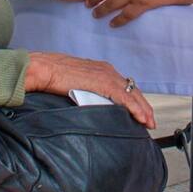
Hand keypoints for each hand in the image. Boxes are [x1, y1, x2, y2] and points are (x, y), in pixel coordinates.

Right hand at [25, 51, 155, 128]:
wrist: (42, 68)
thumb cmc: (52, 74)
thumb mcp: (74, 82)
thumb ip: (86, 90)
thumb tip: (89, 103)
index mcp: (101, 69)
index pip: (124, 86)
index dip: (135, 100)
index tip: (141, 113)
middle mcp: (107, 70)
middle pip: (132, 90)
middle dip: (143, 107)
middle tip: (150, 122)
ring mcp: (105, 75)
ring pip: (132, 94)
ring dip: (142, 110)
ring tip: (148, 123)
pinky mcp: (102, 82)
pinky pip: (124, 97)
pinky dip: (135, 108)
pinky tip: (140, 118)